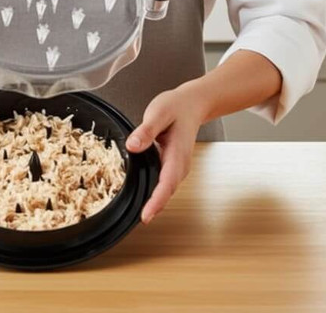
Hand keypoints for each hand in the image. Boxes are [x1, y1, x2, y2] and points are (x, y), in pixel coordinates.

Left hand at [125, 83, 205, 224]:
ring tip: (136, 215)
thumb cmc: (177, 107)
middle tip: (134, 222)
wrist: (193, 104)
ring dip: (154, 203)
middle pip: (166, 193)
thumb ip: (146, 130)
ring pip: (165, 191)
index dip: (156, 202)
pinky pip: (164, 184)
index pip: (166, 184)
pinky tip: (143, 197)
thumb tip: (132, 146)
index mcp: (177, 155)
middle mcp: (180, 165)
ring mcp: (178, 167)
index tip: (145, 217)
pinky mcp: (173, 166)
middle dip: (153, 208)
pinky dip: (155, 193)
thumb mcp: (159, 113)